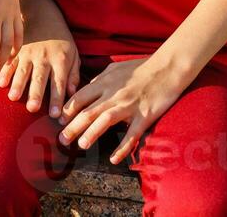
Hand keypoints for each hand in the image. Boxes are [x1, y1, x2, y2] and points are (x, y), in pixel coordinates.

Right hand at [0, 38, 79, 117]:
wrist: (43, 14)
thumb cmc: (61, 40)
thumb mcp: (73, 54)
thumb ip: (73, 74)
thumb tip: (73, 94)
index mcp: (60, 60)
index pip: (59, 83)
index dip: (57, 99)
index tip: (55, 115)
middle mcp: (44, 58)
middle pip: (39, 78)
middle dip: (35, 93)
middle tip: (32, 108)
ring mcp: (28, 53)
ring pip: (22, 71)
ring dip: (17, 84)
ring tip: (13, 97)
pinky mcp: (16, 49)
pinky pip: (9, 62)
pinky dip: (4, 72)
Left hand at [57, 57, 188, 164]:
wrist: (167, 68)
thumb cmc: (140, 68)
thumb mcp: (115, 68)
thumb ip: (100, 78)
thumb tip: (88, 87)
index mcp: (105, 83)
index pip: (80, 97)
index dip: (68, 110)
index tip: (59, 122)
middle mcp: (113, 94)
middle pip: (88, 111)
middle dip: (72, 126)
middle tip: (62, 140)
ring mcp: (129, 105)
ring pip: (105, 120)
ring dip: (91, 133)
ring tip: (81, 145)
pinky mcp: (144, 116)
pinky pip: (131, 134)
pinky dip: (122, 147)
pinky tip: (114, 159)